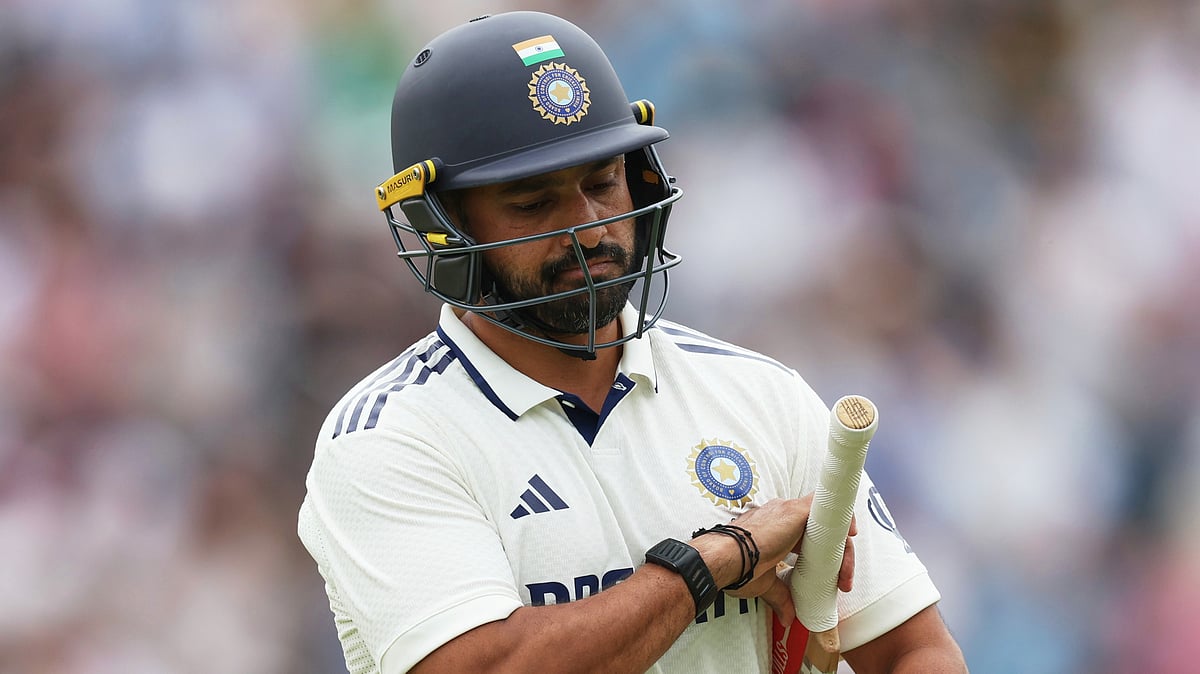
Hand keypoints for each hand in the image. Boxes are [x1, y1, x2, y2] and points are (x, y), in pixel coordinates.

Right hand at [691, 497, 856, 618]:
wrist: (723, 557)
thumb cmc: (734, 567)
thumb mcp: (764, 583)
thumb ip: (780, 595)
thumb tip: (787, 616)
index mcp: (774, 528)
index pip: (807, 535)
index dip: (822, 552)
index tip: (829, 572)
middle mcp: (782, 514)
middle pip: (821, 528)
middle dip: (836, 555)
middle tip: (841, 580)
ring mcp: (789, 511)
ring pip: (827, 520)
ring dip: (841, 546)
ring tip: (845, 573)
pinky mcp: (797, 511)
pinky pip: (828, 506)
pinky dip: (842, 518)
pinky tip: (851, 535)